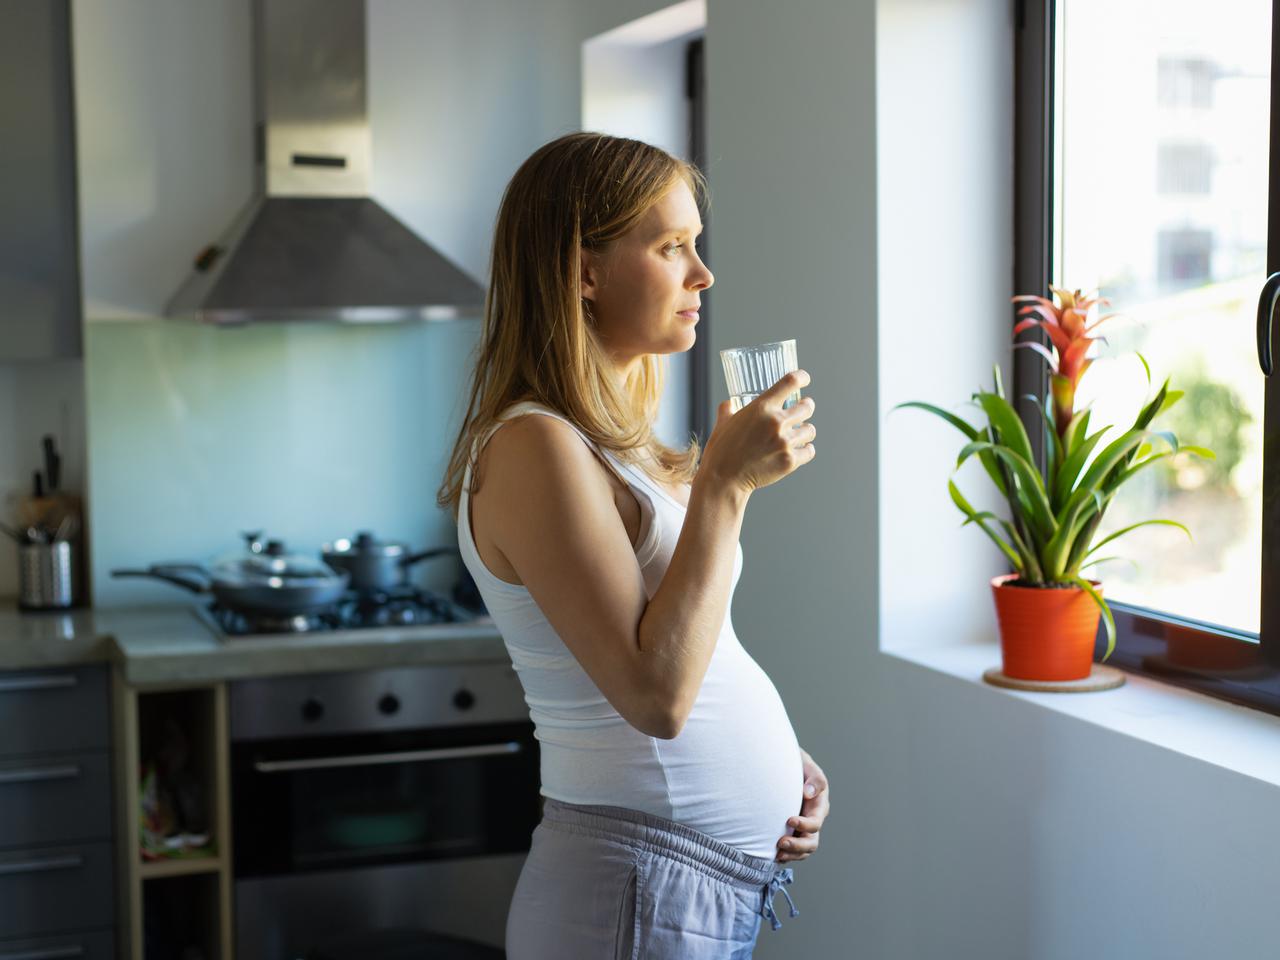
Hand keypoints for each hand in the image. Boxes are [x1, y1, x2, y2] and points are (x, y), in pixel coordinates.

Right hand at [699, 370, 816, 496]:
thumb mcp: (722, 424)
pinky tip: (800, 450)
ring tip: (800, 434)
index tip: (804, 379)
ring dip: (805, 431)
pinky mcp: (790, 461)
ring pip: (810, 430)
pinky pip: (809, 451)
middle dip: (806, 408)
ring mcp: (785, 442)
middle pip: (807, 407)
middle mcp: (776, 422)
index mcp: (761, 407)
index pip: (790, 381)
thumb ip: (728, 410)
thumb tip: (728, 404)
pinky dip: (805, 450)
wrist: (723, 479)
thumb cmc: (721, 451)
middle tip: (803, 410)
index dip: (802, 377)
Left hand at [776, 748, 828, 862]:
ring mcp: (802, 829)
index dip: (804, 825)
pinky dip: (785, 856)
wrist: (782, 766)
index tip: (789, 820)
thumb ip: (813, 778)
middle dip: (797, 846)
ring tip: (776, 854)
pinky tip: (772, 854)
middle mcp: (812, 820)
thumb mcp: (807, 765)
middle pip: (811, 843)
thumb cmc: (796, 764)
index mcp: (818, 806)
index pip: (815, 822)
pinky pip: (792, 851)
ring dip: (791, 854)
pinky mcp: (792, 832)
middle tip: (780, 843)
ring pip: (802, 851)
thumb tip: (809, 793)